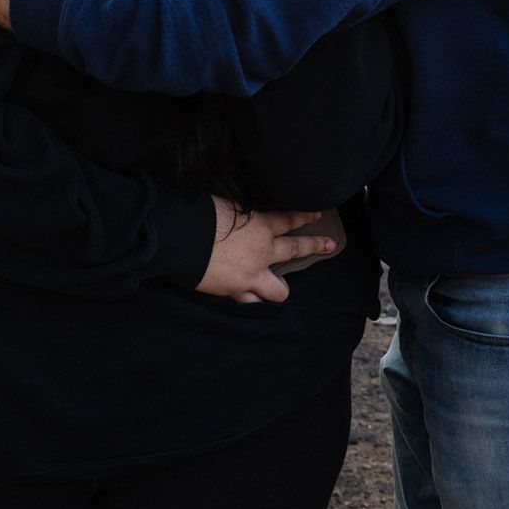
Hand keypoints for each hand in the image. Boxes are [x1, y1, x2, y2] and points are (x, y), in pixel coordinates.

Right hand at [197, 198, 334, 303]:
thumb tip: (244, 210)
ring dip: (277, 288)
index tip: (317, 215)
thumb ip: (241, 212)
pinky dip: (249, 302)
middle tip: (329, 245)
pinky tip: (249, 302)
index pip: (288, 219)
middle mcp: (261, 251)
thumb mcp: (225, 204)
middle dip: (314, 246)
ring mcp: (250, 275)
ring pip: (278, 289)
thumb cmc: (197, 214)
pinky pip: (250, 303)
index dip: (303, 217)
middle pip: (294, 249)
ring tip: (277, 288)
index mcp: (258, 225)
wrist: (178, 237)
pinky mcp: (234, 291)